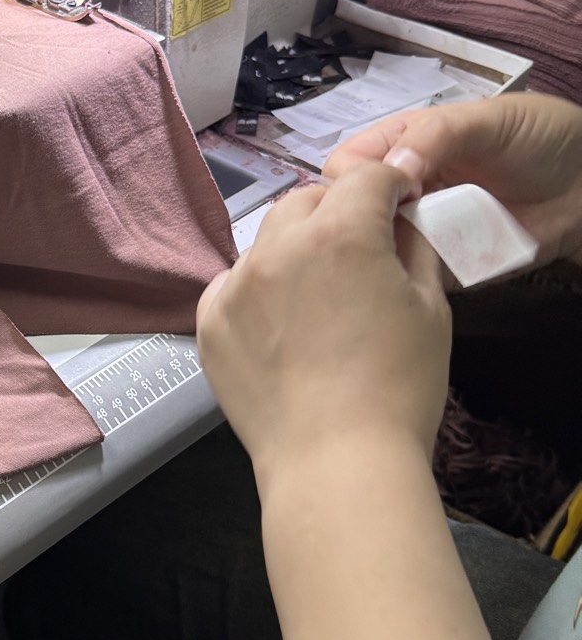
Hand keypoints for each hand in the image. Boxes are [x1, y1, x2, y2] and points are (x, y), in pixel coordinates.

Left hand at [197, 164, 449, 496]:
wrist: (336, 463)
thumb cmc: (396, 391)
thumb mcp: (430, 308)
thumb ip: (414, 248)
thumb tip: (402, 223)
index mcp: (341, 234)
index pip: (366, 176)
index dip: (389, 185)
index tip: (397, 201)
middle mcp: (279, 248)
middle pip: (308, 201)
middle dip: (337, 212)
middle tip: (361, 249)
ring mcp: (237, 285)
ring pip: (267, 240)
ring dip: (295, 250)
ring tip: (319, 295)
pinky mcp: (210, 322)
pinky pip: (234, 284)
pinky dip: (258, 290)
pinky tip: (283, 325)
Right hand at [324, 93, 581, 268]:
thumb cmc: (539, 136)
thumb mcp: (487, 119)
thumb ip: (436, 135)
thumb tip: (390, 170)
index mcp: (404, 144)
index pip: (348, 162)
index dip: (351, 179)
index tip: (380, 191)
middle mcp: (404, 188)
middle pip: (353, 211)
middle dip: (357, 223)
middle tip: (388, 230)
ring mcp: (422, 228)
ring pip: (376, 248)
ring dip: (382, 255)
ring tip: (404, 257)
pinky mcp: (443, 263)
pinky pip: (413, 276)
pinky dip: (411, 279)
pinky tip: (419, 277)